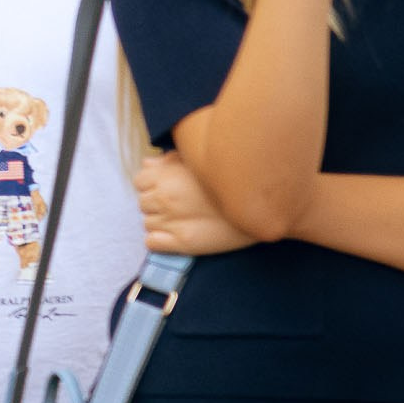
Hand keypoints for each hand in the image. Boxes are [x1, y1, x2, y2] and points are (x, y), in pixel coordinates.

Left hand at [135, 150, 260, 256]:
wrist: (263, 206)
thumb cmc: (232, 179)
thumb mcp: (200, 160)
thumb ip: (169, 160)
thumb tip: (147, 164)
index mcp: (167, 175)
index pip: (139, 182)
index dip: (152, 186)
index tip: (168, 190)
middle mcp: (165, 197)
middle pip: (143, 203)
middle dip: (156, 205)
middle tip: (179, 207)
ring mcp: (172, 220)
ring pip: (147, 223)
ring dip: (160, 223)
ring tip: (183, 221)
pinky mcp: (183, 242)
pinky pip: (152, 242)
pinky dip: (159, 241)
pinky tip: (176, 236)